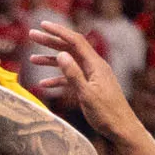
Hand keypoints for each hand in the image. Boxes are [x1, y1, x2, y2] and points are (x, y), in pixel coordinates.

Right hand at [24, 19, 147, 149]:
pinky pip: (71, 78)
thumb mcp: (87, 94)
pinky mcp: (90, 87)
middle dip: (51, 41)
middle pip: (70, 48)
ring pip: (69, 63)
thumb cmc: (107, 113)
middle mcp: (94, 66)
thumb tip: (61, 54)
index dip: (58, 31)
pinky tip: (44, 84)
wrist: (122, 128)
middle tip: (32, 35)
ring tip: (32, 58)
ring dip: (51, 60)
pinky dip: (57, 79)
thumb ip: (73, 74)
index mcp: (95, 65)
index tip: (43, 25)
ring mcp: (92, 76)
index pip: (75, 41)